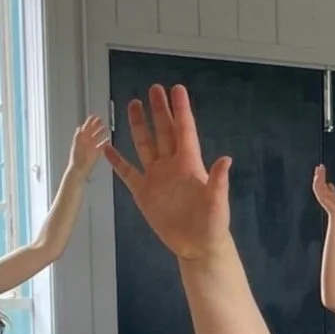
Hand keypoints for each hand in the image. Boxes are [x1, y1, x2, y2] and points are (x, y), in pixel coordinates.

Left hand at [67, 115, 109, 177]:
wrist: (80, 170)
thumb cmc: (77, 160)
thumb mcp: (77, 146)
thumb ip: (78, 137)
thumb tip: (79, 128)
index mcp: (81, 139)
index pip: (86, 128)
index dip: (89, 122)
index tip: (94, 116)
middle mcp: (86, 142)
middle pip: (91, 131)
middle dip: (96, 125)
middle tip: (100, 119)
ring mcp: (91, 147)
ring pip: (96, 138)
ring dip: (100, 132)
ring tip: (105, 128)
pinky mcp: (96, 154)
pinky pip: (101, 146)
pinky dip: (104, 142)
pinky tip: (107, 140)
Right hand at [104, 85, 231, 261]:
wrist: (197, 245)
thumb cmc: (212, 224)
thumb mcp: (217, 203)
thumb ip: (219, 181)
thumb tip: (226, 160)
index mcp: (190, 165)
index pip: (184, 130)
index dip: (181, 110)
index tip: (176, 89)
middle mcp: (172, 166)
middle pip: (163, 131)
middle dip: (159, 110)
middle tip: (154, 88)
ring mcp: (156, 177)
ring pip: (145, 145)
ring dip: (139, 126)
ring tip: (132, 104)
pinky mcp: (143, 192)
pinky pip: (127, 172)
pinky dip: (117, 161)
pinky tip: (107, 147)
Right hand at [312, 165, 334, 217]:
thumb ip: (332, 190)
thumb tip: (329, 183)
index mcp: (325, 192)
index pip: (321, 181)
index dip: (321, 175)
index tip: (321, 167)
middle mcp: (322, 193)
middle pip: (319, 182)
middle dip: (319, 174)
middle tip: (319, 166)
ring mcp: (321, 195)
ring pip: (317, 184)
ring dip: (318, 177)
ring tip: (318, 169)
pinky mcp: (321, 198)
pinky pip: (318, 189)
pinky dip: (317, 183)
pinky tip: (317, 177)